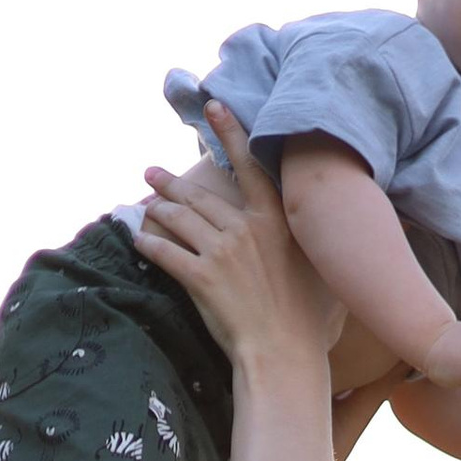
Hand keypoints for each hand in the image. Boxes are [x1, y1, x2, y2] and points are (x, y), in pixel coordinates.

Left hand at [139, 106, 342, 362]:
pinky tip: (138, 239)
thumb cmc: (306, 319)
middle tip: (152, 172)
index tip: (212, 107)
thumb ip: (308, 242)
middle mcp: (247, 229)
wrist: (284, 353)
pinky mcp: (199, 278)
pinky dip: (148, 244)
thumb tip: (323, 229)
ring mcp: (221, 253)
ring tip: (144, 202)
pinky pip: (165, 253)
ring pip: (179, 219)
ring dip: (157, 207)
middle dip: (171, 182)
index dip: (230, 133)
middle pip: (200, 195)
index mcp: (275, 221)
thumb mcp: (317, 268)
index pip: (249, 165)